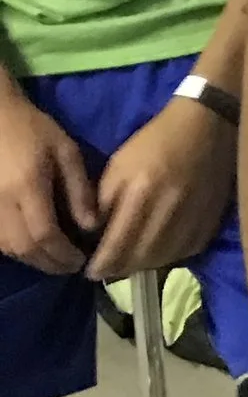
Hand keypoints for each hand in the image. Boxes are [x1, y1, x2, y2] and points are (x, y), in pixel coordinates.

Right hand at [0, 86, 99, 272]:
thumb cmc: (32, 129)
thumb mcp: (66, 151)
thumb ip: (79, 190)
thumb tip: (91, 227)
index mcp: (27, 186)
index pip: (44, 234)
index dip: (62, 254)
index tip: (81, 261)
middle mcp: (3, 201)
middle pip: (24, 248)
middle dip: (49, 264)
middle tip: (70, 267)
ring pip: (7, 248)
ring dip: (32, 260)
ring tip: (55, 260)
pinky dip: (15, 249)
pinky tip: (33, 247)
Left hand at [87, 98, 235, 283]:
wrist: (206, 126)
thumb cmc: (154, 142)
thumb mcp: (119, 164)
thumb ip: (104, 200)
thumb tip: (96, 233)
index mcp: (142, 192)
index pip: (118, 243)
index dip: (102, 264)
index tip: (91, 272)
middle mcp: (169, 210)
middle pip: (141, 257)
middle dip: (121, 269)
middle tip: (109, 271)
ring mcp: (194, 217)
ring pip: (165, 258)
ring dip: (144, 266)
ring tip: (132, 264)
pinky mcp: (211, 220)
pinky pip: (188, 251)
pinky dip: (171, 257)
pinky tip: (160, 251)